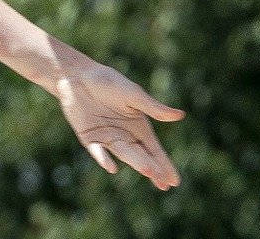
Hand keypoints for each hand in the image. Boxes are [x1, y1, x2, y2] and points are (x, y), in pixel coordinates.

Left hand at [54, 60, 185, 189]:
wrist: (78, 76)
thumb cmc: (108, 81)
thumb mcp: (133, 94)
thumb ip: (153, 108)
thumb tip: (180, 115)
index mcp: (139, 126)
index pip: (154, 150)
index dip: (164, 165)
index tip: (175, 181)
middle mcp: (125, 136)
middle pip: (142, 156)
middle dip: (153, 169)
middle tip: (164, 184)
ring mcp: (107, 139)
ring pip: (124, 154)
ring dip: (136, 163)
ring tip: (149, 171)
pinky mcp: (90, 139)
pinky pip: (98, 151)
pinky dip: (104, 159)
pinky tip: (112, 168)